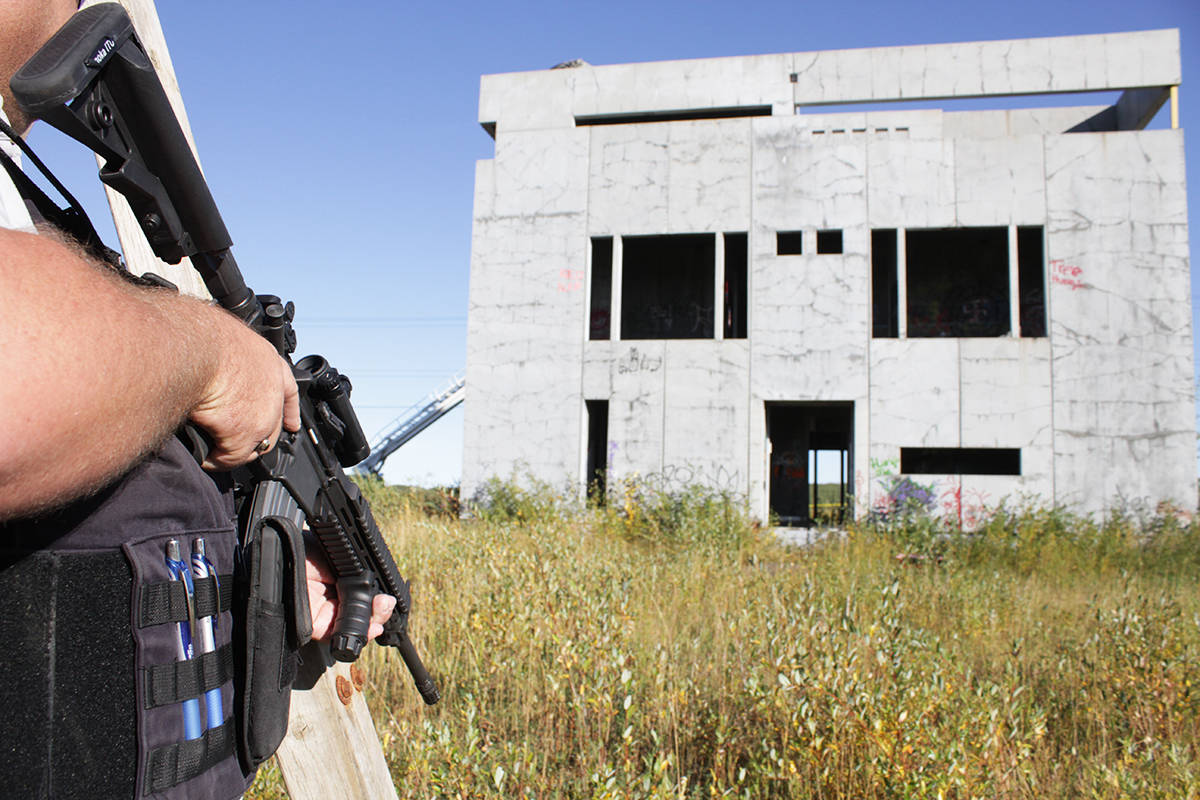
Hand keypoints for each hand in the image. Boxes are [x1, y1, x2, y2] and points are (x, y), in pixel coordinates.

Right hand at [189, 307, 300, 469]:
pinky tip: (205, 459)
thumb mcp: (219, 338)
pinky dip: (215, 460)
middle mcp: (271, 387)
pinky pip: (230, 457)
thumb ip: (224, 356)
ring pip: (254, 443)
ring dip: (235, 451)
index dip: (289, 409)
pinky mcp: (244, 433)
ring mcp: (262, 413)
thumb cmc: (195, 333)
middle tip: (237, 444)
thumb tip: (207, 365)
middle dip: (256, 436)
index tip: (292, 425)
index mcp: (265, 359)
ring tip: (216, 453)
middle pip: (272, 423)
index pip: (287, 389)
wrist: (192, 345)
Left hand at [305, 546, 397, 642]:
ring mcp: (326, 611)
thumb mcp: (334, 549)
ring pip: (358, 622)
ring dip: (375, 618)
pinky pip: (342, 634)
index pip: (365, 589)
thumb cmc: (301, 548)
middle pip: (365, 607)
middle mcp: (334, 594)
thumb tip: (376, 570)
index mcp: (338, 576)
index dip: (378, 591)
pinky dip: (361, 633)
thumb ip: (355, 562)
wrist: (280, 561)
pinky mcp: (317, 626)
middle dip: (381, 606)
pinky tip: (373, 626)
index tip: (387, 590)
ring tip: (381, 607)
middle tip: (385, 601)